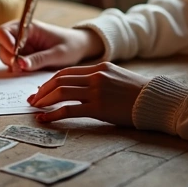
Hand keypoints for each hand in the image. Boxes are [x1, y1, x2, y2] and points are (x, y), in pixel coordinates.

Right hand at [0, 20, 103, 72]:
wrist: (81, 48)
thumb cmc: (71, 46)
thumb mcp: (58, 54)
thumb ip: (39, 59)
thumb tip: (20, 64)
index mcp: (29, 28)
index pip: (5, 30)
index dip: (5, 41)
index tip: (14, 54)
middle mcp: (22, 36)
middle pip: (2, 44)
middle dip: (8, 57)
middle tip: (20, 68)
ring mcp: (22, 47)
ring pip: (6, 55)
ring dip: (12, 64)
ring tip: (26, 70)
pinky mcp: (25, 57)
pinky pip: (14, 63)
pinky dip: (17, 68)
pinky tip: (28, 71)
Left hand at [27, 61, 150, 126]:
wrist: (156, 101)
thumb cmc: (139, 93)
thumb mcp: (118, 77)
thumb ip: (100, 78)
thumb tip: (81, 87)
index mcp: (100, 67)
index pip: (67, 72)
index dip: (50, 81)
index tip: (41, 90)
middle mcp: (96, 76)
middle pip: (60, 80)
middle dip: (42, 90)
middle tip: (32, 100)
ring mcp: (96, 92)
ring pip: (61, 93)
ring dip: (44, 101)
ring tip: (36, 109)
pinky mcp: (98, 108)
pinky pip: (69, 110)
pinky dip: (53, 114)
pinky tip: (45, 119)